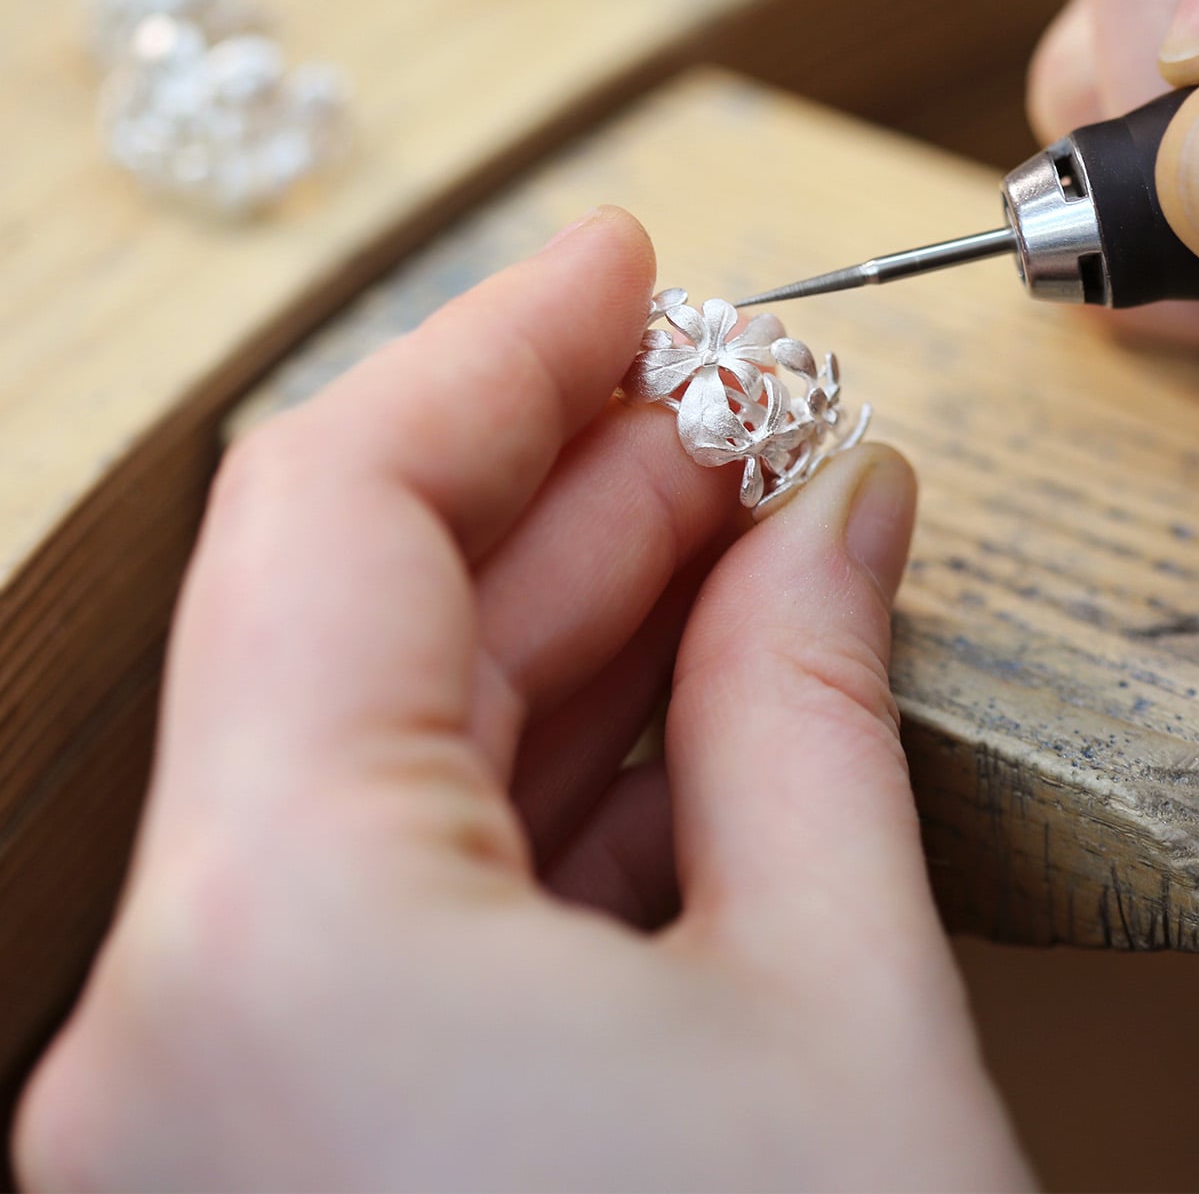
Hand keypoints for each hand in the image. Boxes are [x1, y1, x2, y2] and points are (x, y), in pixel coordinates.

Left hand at [13, 208, 1026, 1192]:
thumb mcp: (847, 1004)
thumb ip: (809, 706)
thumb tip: (834, 507)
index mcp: (280, 952)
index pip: (342, 512)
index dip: (499, 347)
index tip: (624, 266)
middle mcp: (177, 1028)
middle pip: (361, 628)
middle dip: (571, 488)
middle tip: (740, 406)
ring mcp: (215, 1093)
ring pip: (385, 759)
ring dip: (574, 625)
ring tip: (746, 528)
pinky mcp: (288, 1140)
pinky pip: (405, 892)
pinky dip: (552, 780)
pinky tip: (700, 696)